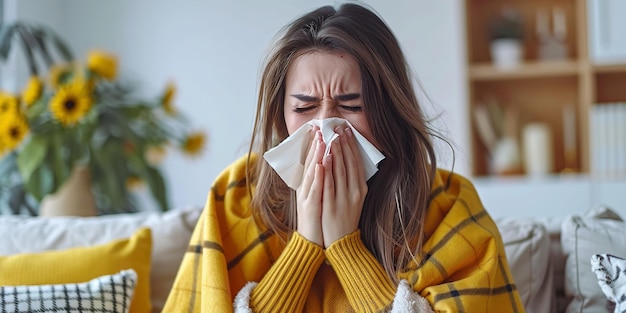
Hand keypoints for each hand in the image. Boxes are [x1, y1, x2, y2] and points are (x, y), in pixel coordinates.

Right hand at [295, 127, 324, 245]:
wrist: (311, 241)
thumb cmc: (317, 219)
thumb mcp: (317, 197)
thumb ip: (319, 181)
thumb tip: (326, 165)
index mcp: (308, 185)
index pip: (312, 161)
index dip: (316, 145)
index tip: (320, 129)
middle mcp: (306, 188)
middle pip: (311, 163)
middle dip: (316, 144)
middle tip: (320, 127)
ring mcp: (307, 196)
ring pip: (312, 172)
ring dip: (317, 155)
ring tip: (321, 139)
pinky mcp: (311, 206)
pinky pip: (316, 188)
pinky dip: (318, 175)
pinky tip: (321, 164)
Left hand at [321, 126, 366, 247]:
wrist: (342, 242)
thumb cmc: (347, 219)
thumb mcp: (355, 199)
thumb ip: (353, 183)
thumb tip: (350, 162)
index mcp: (361, 189)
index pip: (356, 162)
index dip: (351, 146)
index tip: (346, 131)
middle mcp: (354, 192)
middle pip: (348, 163)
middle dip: (343, 144)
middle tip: (338, 127)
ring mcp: (343, 198)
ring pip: (339, 171)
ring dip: (335, 152)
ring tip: (331, 137)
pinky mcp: (332, 205)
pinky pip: (329, 184)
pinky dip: (326, 171)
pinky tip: (323, 159)